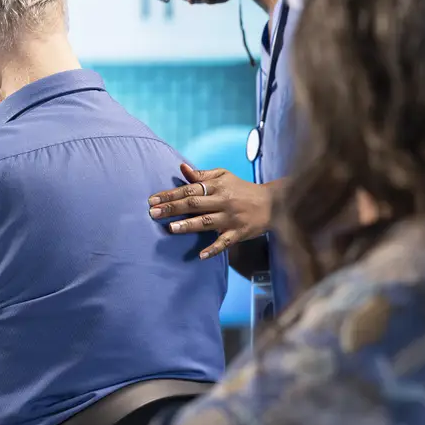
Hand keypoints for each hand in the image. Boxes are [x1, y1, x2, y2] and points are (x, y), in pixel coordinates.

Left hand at [149, 164, 278, 259]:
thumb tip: (182, 168)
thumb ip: (203, 175)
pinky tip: (201, 255)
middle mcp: (223, 201)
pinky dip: (213, 249)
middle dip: (173, 208)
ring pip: (207, 222)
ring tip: (171, 228)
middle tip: (154, 213)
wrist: (272, 203)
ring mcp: (231, 218)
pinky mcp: (239, 233)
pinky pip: (224, 242)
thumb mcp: (224, 176)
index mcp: (218, 186)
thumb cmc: (242, 189)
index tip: (152, 199)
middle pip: (195, 204)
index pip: (190, 189)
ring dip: (188, 226)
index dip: (170, 194)